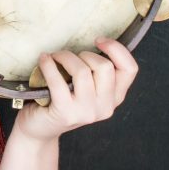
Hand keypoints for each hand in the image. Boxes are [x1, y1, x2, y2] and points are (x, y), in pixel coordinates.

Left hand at [13, 38, 137, 142]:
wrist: (39, 129)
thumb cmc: (61, 100)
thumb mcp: (87, 88)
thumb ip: (95, 72)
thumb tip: (93, 40)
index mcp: (115, 98)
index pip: (130, 69)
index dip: (116, 49)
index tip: (98, 40)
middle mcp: (106, 107)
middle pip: (105, 66)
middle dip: (85, 54)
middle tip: (69, 57)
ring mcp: (86, 112)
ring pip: (82, 71)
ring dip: (65, 57)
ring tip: (54, 57)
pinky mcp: (65, 113)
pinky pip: (58, 81)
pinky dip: (48, 65)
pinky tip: (43, 59)